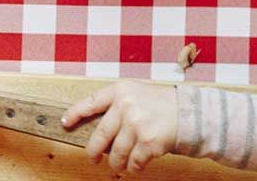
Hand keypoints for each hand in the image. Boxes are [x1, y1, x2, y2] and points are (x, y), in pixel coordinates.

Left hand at [62, 81, 177, 173]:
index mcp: (121, 90)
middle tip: (92, 158)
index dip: (75, 113)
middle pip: (100, 135)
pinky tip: (135, 166)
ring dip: (115, 163)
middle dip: (93, 151)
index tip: (65, 122)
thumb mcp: (138, 93)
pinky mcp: (148, 141)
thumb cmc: (164, 104)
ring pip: (116, 152)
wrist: (191, 113)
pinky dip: (133, 167)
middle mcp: (126, 106)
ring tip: (117, 166)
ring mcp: (136, 124)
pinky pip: (134, 161)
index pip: (90, 102)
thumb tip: (98, 129)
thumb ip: (118, 106)